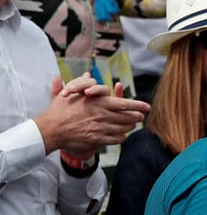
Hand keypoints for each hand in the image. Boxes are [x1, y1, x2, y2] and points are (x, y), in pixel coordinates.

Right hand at [36, 76, 150, 156]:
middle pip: (127, 117)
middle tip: (142, 116)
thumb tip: (87, 74)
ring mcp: (101, 128)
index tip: (146, 107)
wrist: (51, 130)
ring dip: (130, 127)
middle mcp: (102, 115)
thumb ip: (81, 84)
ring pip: (123, 128)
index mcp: (98, 102)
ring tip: (133, 125)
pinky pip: (116, 139)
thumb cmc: (59, 110)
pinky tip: (123, 135)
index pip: (123, 103)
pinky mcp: (98, 139)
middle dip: (136, 117)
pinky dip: (122, 137)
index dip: (137, 105)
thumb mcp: (70, 93)